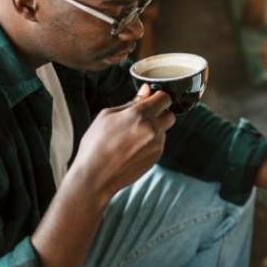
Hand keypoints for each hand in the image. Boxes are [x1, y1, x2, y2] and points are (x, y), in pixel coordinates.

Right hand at [69, 84, 175, 200]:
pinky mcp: (156, 157)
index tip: (150, 100)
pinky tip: (133, 147)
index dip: (157, 97)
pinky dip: (151, 142)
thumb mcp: (107, 116)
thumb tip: (146, 91)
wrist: (95, 176)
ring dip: (155, 128)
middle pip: (170, 114)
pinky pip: (159, 143)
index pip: (165, 98)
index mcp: (139, 115)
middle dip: (160, 113)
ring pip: (164, 130)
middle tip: (143, 117)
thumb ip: (132, 103)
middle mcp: (152, 129)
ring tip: (132, 136)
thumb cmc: (95, 144)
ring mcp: (157, 145)